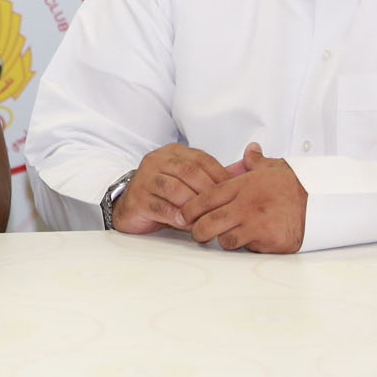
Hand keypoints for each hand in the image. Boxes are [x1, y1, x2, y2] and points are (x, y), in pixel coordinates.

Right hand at [111, 143, 231, 233]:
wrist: (130, 208)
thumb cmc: (164, 195)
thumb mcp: (188, 181)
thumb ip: (212, 175)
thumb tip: (247, 168)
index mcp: (173, 152)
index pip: (202, 159)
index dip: (221, 176)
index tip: (235, 193)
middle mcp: (157, 160)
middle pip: (189, 172)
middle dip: (208, 192)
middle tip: (222, 208)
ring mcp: (144, 178)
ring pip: (175, 188)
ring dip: (193, 206)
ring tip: (206, 218)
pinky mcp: (137, 198)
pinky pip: (161, 207)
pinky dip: (177, 217)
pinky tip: (187, 225)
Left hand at [184, 143, 307, 252]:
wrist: (321, 202)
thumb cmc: (295, 186)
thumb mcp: (274, 168)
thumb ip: (255, 161)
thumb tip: (250, 149)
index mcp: (243, 186)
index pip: (205, 198)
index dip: (190, 208)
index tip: (184, 214)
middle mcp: (246, 206)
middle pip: (208, 223)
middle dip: (198, 231)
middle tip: (197, 232)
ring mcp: (257, 225)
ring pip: (225, 240)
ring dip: (223, 239)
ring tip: (224, 236)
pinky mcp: (269, 242)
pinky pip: (248, 248)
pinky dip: (246, 246)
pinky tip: (249, 240)